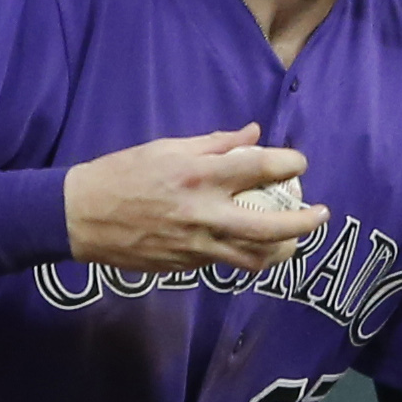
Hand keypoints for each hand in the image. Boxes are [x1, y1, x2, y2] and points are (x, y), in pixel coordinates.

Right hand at [65, 125, 326, 273]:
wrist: (80, 217)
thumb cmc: (122, 174)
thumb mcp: (166, 147)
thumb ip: (214, 144)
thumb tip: (253, 134)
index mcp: (197, 175)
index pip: (258, 168)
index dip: (288, 164)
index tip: (299, 164)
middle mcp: (202, 213)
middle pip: (269, 227)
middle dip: (304, 223)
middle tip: (322, 215)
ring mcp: (195, 246)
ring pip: (253, 257)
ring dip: (282, 250)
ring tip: (294, 241)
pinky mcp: (185, 266)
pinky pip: (226, 263)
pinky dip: (247, 255)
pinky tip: (254, 247)